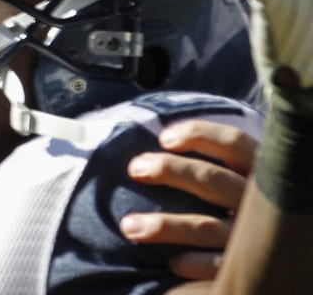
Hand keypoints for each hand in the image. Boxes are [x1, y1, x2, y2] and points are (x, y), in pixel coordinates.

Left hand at [121, 120, 256, 281]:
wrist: (273, 257)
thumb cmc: (238, 207)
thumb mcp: (239, 180)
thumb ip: (213, 163)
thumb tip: (159, 143)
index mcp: (261, 174)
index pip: (235, 143)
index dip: (201, 134)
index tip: (163, 138)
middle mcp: (261, 203)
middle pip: (214, 179)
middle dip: (171, 170)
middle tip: (135, 168)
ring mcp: (254, 237)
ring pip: (206, 227)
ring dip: (165, 226)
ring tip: (128, 227)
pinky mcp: (249, 267)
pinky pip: (217, 266)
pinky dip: (193, 262)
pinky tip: (172, 262)